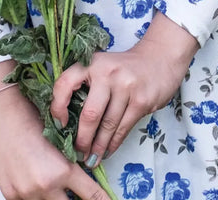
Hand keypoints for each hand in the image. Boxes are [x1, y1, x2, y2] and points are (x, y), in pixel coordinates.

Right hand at [0, 82, 110, 199]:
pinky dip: (34, 194)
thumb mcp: (59, 140)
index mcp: (63, 170)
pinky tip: (33, 179)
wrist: (2, 112)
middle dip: (74, 198)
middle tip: (76, 190)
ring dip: (54, 195)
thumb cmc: (32, 117)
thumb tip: (81, 174)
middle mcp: (45, 186)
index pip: (91, 195)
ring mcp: (26, 194)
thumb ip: (69, 163)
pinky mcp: (10, 195)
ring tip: (51, 179)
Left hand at [50, 12, 198, 164]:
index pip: (65, 83)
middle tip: (78, 153)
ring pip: (107, 125)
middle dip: (82, 139)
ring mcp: (126, 86)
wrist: (160, 58)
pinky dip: (113, 144)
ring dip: (98, 147)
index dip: (57, 107)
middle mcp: (108, 72)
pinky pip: (123, 128)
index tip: (59, 125)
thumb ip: (86, 86)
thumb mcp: (102, 66)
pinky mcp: (141, 100)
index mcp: (92, 63)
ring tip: (91, 159)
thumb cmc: (124, 67)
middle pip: (90, 114)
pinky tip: (107, 151)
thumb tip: (67, 122)